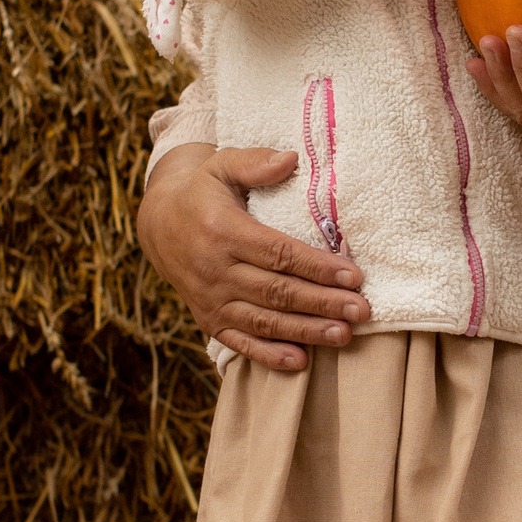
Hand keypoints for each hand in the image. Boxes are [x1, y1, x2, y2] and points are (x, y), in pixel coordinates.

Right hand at [132, 143, 369, 374]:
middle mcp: (214, 270)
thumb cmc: (203, 194)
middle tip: (362, 310)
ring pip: (264, 321)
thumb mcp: (222, 166)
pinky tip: (302, 362)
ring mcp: (210, 300)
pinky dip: (270, 356)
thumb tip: (291, 158)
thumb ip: (255, 162)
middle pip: (277, 292)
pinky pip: (240, 343)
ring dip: (306, 331)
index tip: (353, 276)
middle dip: (322, 303)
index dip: (317, 267)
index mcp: (222, 230)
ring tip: (344, 335)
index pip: (277, 253)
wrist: (160, 227)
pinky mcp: (209, 320)